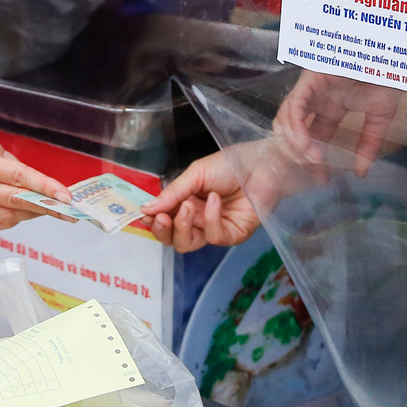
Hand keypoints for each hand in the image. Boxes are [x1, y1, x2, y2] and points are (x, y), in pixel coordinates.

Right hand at [0, 115, 72, 231]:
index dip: (45, 187)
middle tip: (69, 211)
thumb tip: (8, 161)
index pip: (18, 178)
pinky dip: (7, 221)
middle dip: (47, 207)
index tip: (65, 195)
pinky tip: (16, 215)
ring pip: (5, 218)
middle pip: (17, 202)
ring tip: (46, 210)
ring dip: (28, 216)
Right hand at [143, 150, 263, 252]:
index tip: (144, 215)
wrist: (262, 162)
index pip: (164, 221)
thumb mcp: (195, 174)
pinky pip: (214, 237)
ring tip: (188, 205)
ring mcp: (215, 229)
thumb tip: (145, 209)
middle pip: (172, 239)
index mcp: (186, 203)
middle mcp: (199, 219)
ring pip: (188, 244)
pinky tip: (214, 200)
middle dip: (163, 231)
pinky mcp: (233, 234)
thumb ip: (172, 193)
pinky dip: (211, 218)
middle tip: (162, 217)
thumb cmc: (231, 164)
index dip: (153, 221)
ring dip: (183, 225)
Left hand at [275, 71, 402, 177]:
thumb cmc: (386, 77)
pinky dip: (295, 126)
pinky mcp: (308, 80)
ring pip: (288, 119)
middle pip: (295, 130)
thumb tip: (362, 172)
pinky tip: (305, 143)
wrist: (389, 55)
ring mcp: (311, 89)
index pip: (315, 136)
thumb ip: (369, 143)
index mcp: (331, 106)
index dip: (316, 158)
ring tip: (310, 159)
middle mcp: (316, 99)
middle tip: (314, 173)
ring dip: (295, 142)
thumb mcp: (380, 116)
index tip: (323, 178)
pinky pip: (294, 105)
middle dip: (300, 154)